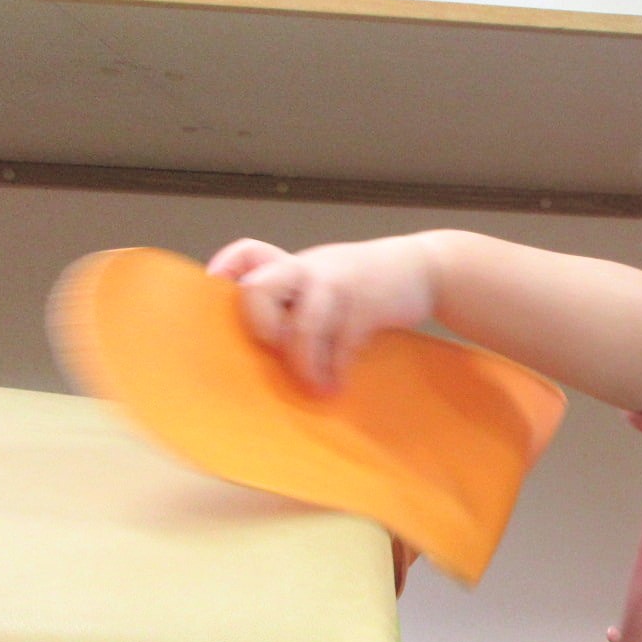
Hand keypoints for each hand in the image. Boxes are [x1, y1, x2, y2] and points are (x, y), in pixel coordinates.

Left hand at [205, 235, 437, 394]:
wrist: (423, 268)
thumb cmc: (366, 281)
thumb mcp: (327, 276)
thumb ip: (297, 297)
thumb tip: (265, 345)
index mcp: (294, 266)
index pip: (248, 255)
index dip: (224, 273)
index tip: (217, 301)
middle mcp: (309, 270)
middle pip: (258, 287)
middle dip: (260, 325)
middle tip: (274, 348)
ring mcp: (337, 284)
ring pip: (303, 324)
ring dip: (305, 363)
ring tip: (315, 387)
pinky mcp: (367, 304)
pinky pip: (343, 342)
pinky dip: (337, 370)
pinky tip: (337, 386)